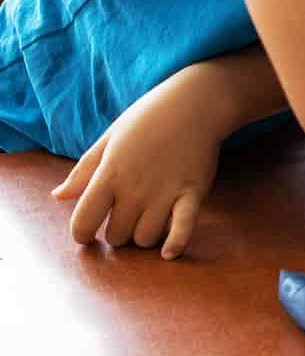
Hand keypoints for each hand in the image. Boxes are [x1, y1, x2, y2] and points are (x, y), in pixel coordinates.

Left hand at [52, 63, 230, 258]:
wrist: (195, 102)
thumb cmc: (148, 117)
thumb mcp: (109, 139)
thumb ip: (83, 172)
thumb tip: (58, 197)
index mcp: (109, 174)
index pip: (83, 221)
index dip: (81, 234)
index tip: (87, 234)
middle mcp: (134, 189)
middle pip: (117, 235)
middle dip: (117, 233)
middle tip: (124, 221)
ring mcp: (164, 193)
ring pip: (146, 238)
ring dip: (144, 236)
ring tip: (147, 223)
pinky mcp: (193, 193)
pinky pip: (183, 229)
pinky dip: (176, 244)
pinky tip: (169, 253)